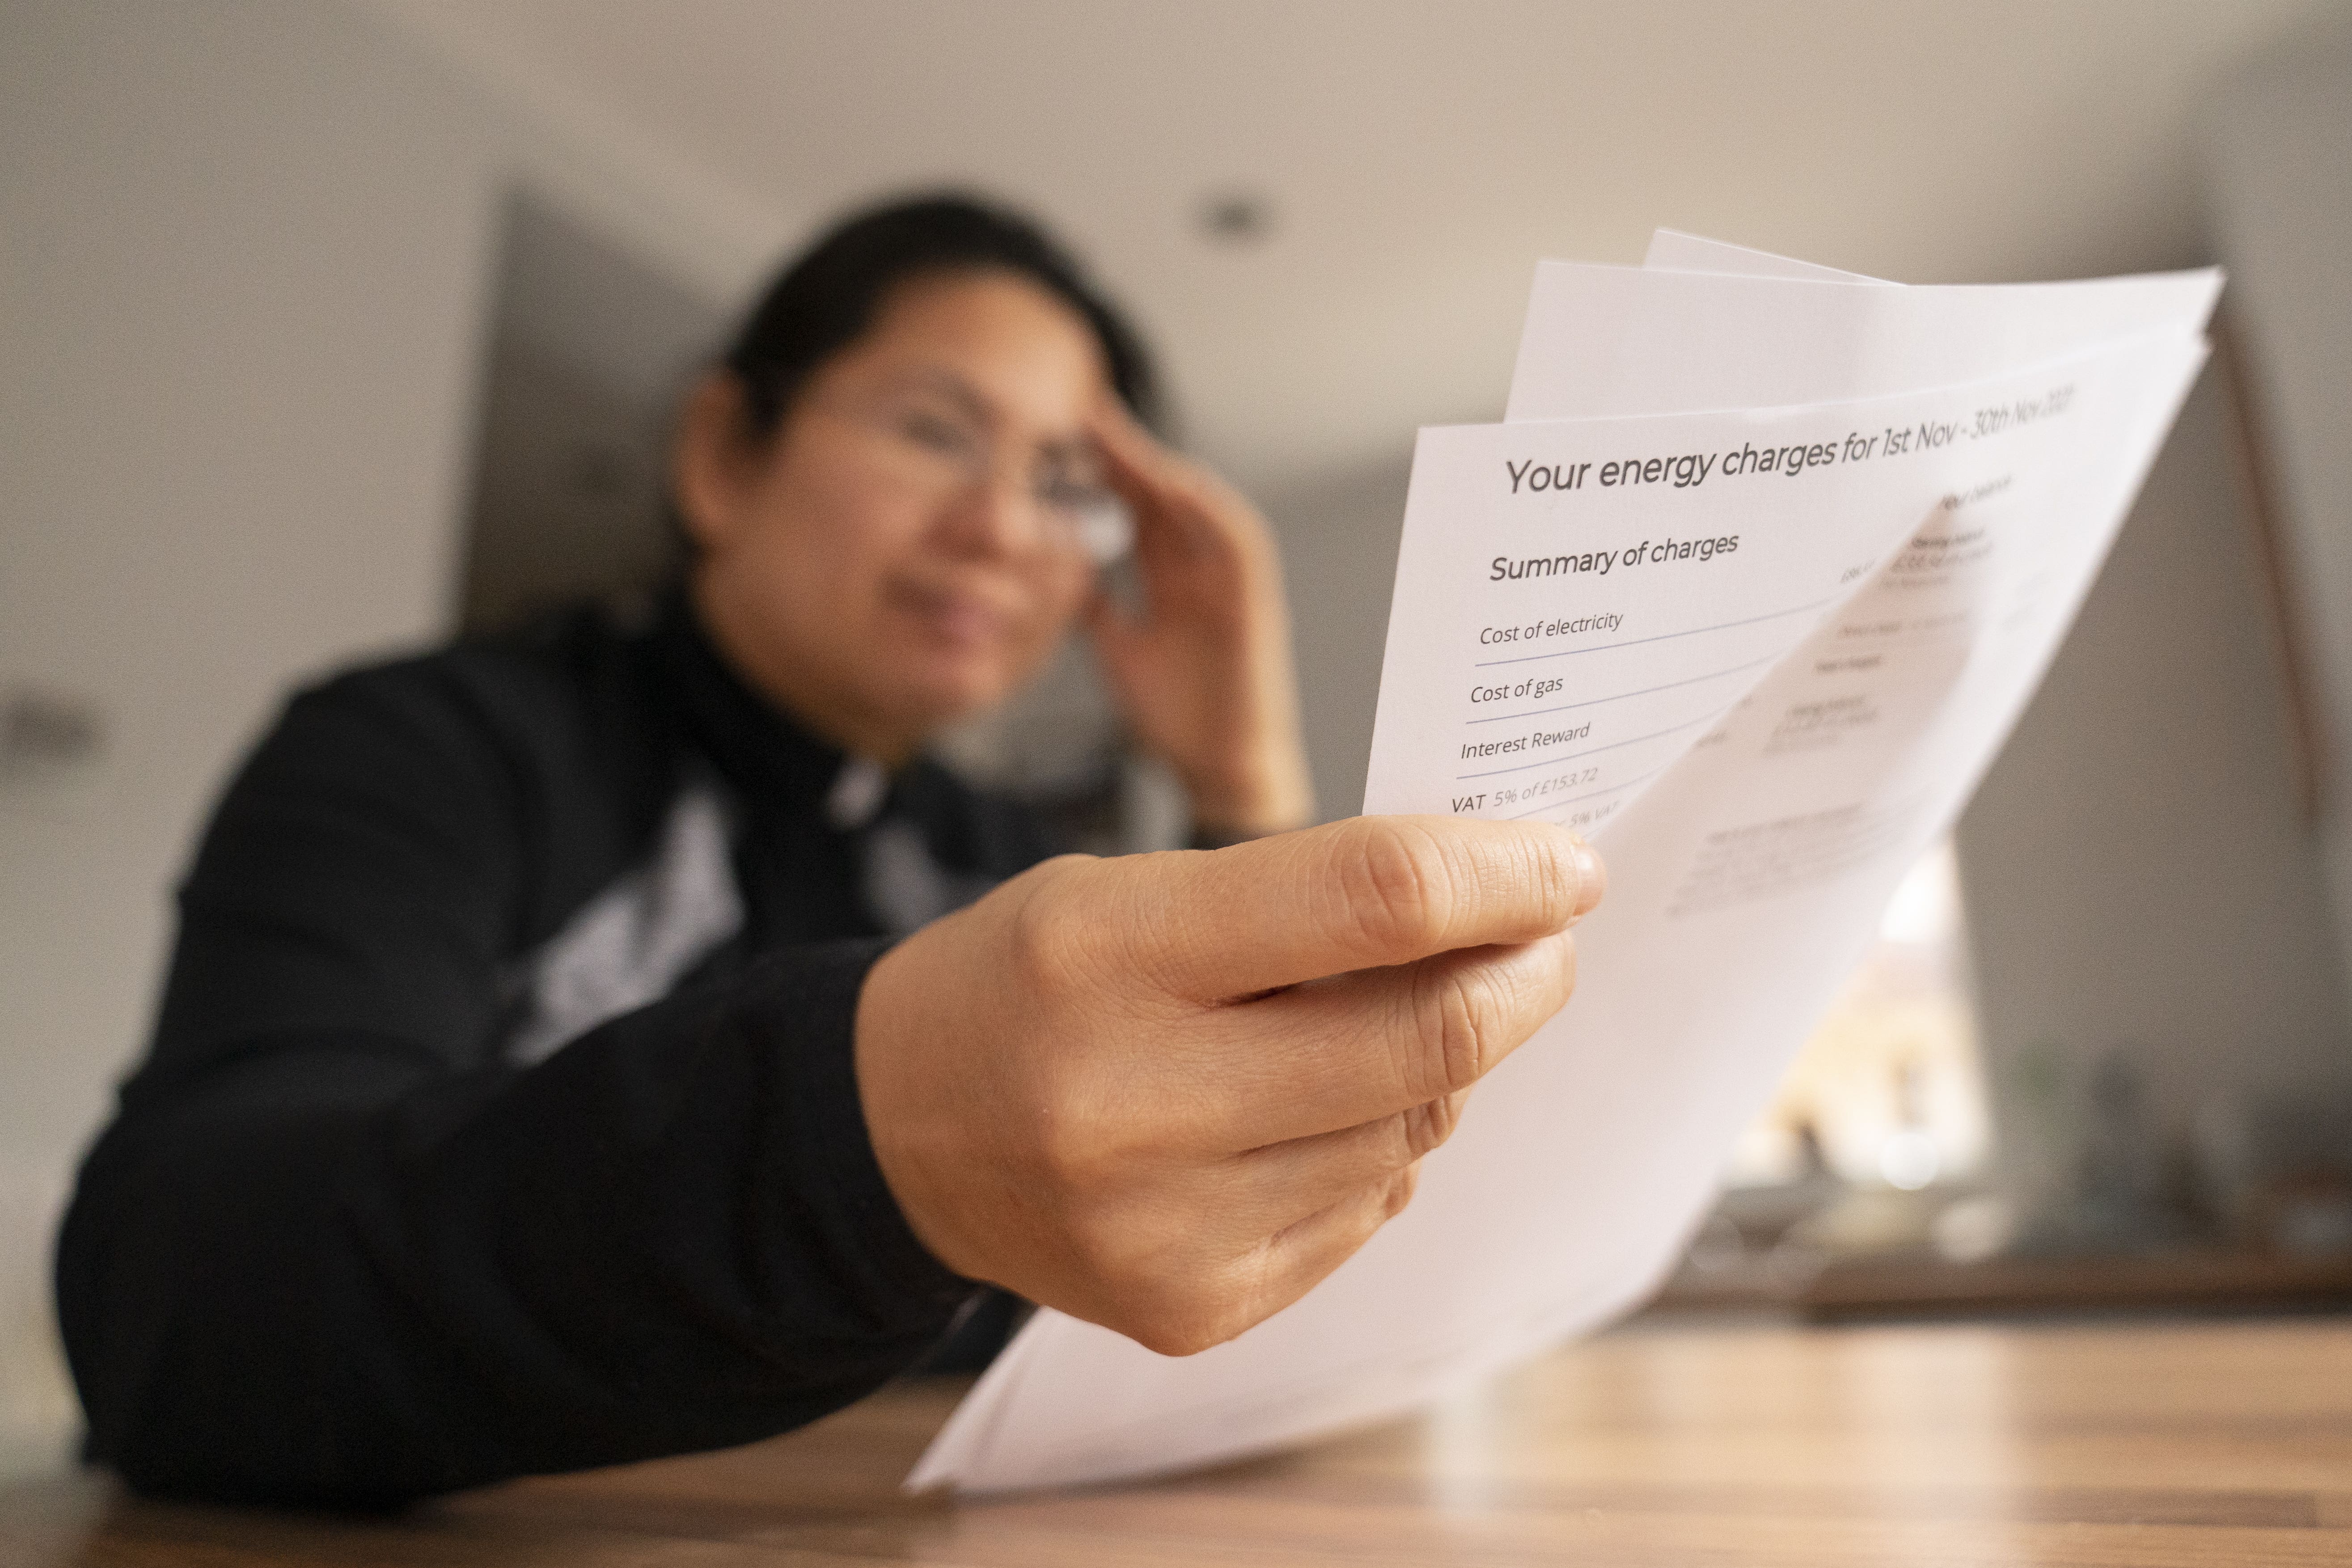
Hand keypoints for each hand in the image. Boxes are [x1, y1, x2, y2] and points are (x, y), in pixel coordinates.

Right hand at [855, 815, 1604, 1354]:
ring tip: (1375, 1026)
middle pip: (1425, 1039)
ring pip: (1411, 1131)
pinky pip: (1366, 1212)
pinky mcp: (1195, 1307)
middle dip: (1522, 980)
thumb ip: (1303, 896)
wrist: (899, 1132)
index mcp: (1107, 952)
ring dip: (1437, 1066)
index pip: (1370, 901)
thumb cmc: (1026, 983)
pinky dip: (1373, 1148)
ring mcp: (1166, 1226)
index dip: (1500, 875)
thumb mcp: (1130, 888)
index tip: (1564, 863)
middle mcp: (1131, 1102)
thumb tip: (1493, 908)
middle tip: (1545, 941)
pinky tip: (1308, 1115)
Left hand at [1084, 402, 1313, 838]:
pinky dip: (1210, 512)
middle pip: (1162, 498)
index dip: (1104, 475)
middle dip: (1126, 454)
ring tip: (1120, 437)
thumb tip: (1059, 572)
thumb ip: (1097, 609)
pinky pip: (1239, 544)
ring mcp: (1228, 584)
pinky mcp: (1254, 603)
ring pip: (1198, 509)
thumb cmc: (1176, 721)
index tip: (1064, 439)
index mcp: (1170, 583)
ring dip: (1162, 470)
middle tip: (1085, 411)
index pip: (1136, 513)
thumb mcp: (1118, 653)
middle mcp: (1201, 573)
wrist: (1217, 772)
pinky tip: (1176, 485)